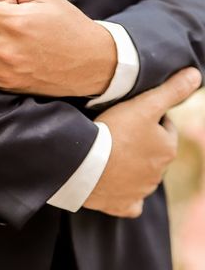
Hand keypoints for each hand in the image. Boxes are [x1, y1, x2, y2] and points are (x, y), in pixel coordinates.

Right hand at [84, 67, 201, 217]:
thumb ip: (171, 90)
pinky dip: (125, 195)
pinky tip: (115, 186)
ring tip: (107, 151)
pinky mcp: (122, 205)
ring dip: (129, 164)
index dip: (148, 117)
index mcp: (168, 148)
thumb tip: (195, 73)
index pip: (164, 127)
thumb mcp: (144, 105)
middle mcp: (159, 173)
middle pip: (152, 151)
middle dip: (140, 142)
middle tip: (116, 130)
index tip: (130, 113)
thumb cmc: (115, 132)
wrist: (84, 165)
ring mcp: (140, 191)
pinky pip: (130, 203)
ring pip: (140, 175)